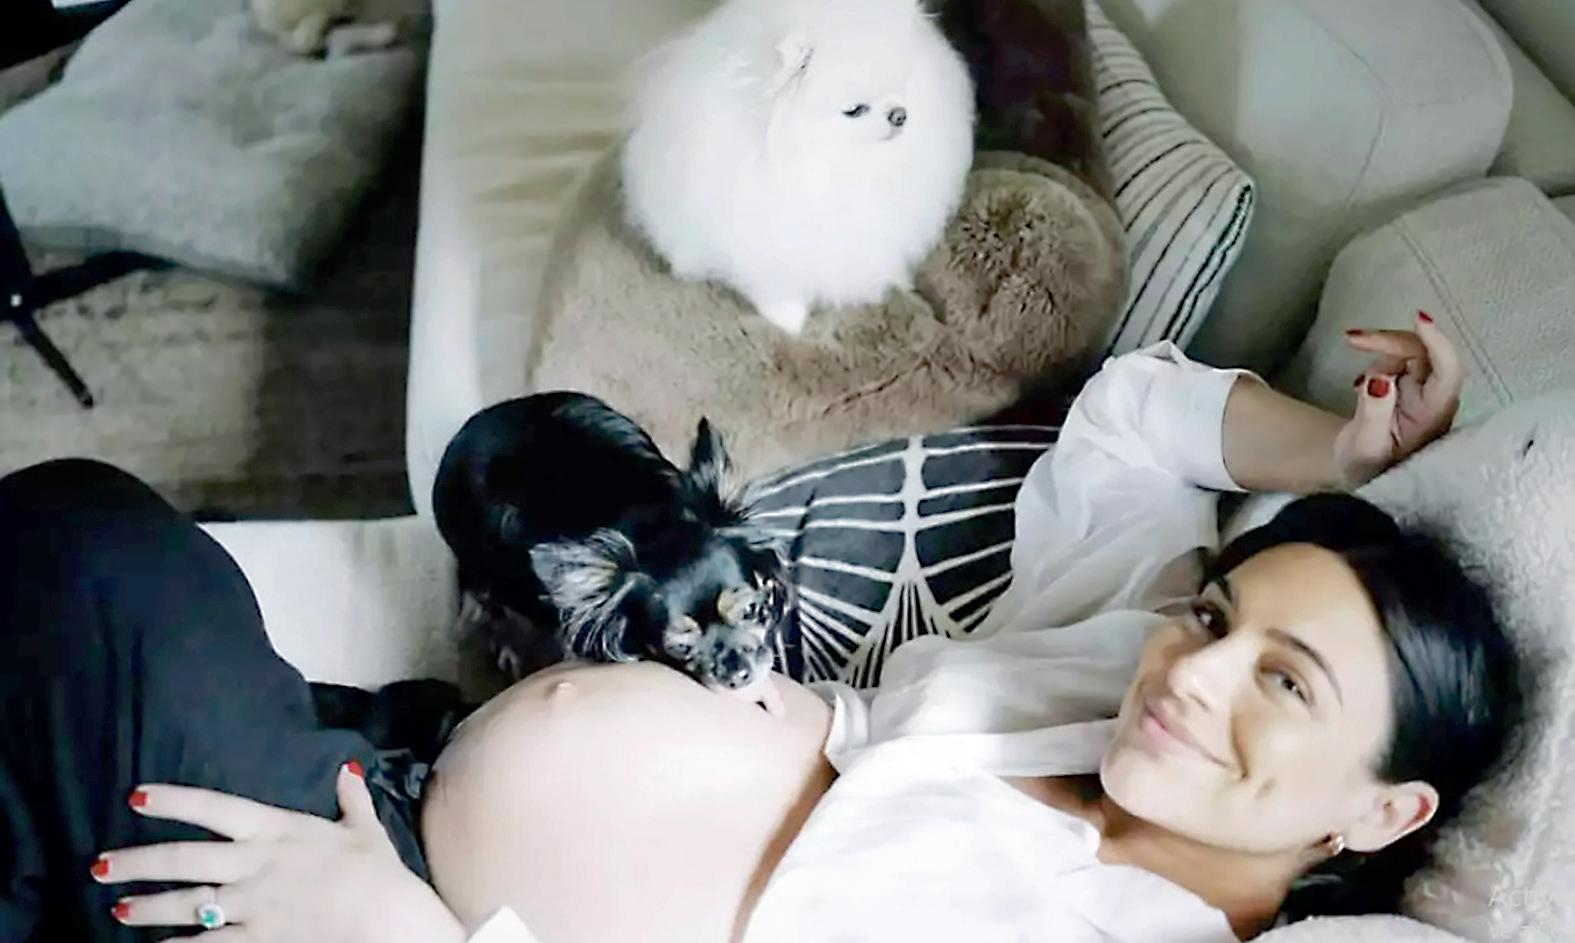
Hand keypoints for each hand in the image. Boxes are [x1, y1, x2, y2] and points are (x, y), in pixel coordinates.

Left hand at [96, 764, 465, 942]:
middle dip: (136, 861)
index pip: (215, 808)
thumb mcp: (365, 829)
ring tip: (116, 908)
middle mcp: (256, 864)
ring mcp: (253, 905)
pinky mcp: (258, 939)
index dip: (173, 800)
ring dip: (147, 906)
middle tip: (99, 865)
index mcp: (278, 830)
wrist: (388, 920)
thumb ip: (351, 798)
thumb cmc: (379, 874)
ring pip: (186, 904)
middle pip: (184, 859)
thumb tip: (348, 770)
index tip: (136, 796)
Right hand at [1334, 311, 1462, 487]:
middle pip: (1425, 354)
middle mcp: (1437, 400)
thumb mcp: (1364, 447)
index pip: (1447, 372)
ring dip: (1381, 349)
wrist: (1360, 472)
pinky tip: (1361, 383)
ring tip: (1352, 371)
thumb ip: (1373, 413)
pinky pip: (1402, 359)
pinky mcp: (1414, 386)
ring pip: (1412, 352)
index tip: (1418, 319)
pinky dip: (1380, 359)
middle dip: (1390, 341)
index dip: (1437, 343)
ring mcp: (1426, 391)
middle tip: (1351, 339)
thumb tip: (1380, 379)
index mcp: (1433, 417)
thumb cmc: (1367, 467)